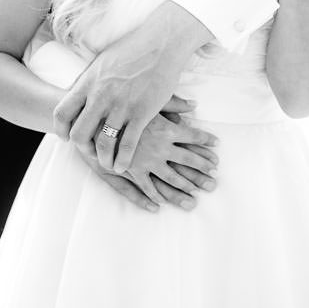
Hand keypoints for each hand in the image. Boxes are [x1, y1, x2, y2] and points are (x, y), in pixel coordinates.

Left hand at [52, 2, 209, 172]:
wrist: (161, 42)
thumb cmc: (134, 48)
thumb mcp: (103, 61)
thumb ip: (90, 79)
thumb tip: (80, 89)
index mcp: (88, 82)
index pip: (62, 112)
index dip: (61, 130)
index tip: (66, 138)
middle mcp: (100, 96)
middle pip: (79, 133)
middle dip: (82, 149)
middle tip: (90, 154)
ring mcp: (121, 106)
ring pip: (104, 143)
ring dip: (104, 160)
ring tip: (108, 165)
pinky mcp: (142, 113)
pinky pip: (128, 144)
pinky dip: (123, 159)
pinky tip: (123, 165)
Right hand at [68, 100, 217, 212]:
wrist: (91, 115)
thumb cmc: (120, 104)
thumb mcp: (147, 100)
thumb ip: (172, 103)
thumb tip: (193, 104)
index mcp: (166, 128)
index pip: (193, 136)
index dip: (206, 143)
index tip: (217, 148)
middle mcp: (159, 147)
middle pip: (187, 162)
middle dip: (202, 173)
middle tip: (214, 183)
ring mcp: (144, 161)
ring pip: (169, 180)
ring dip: (183, 191)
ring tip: (194, 202)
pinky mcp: (127, 170)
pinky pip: (142, 188)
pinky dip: (150, 198)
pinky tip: (158, 207)